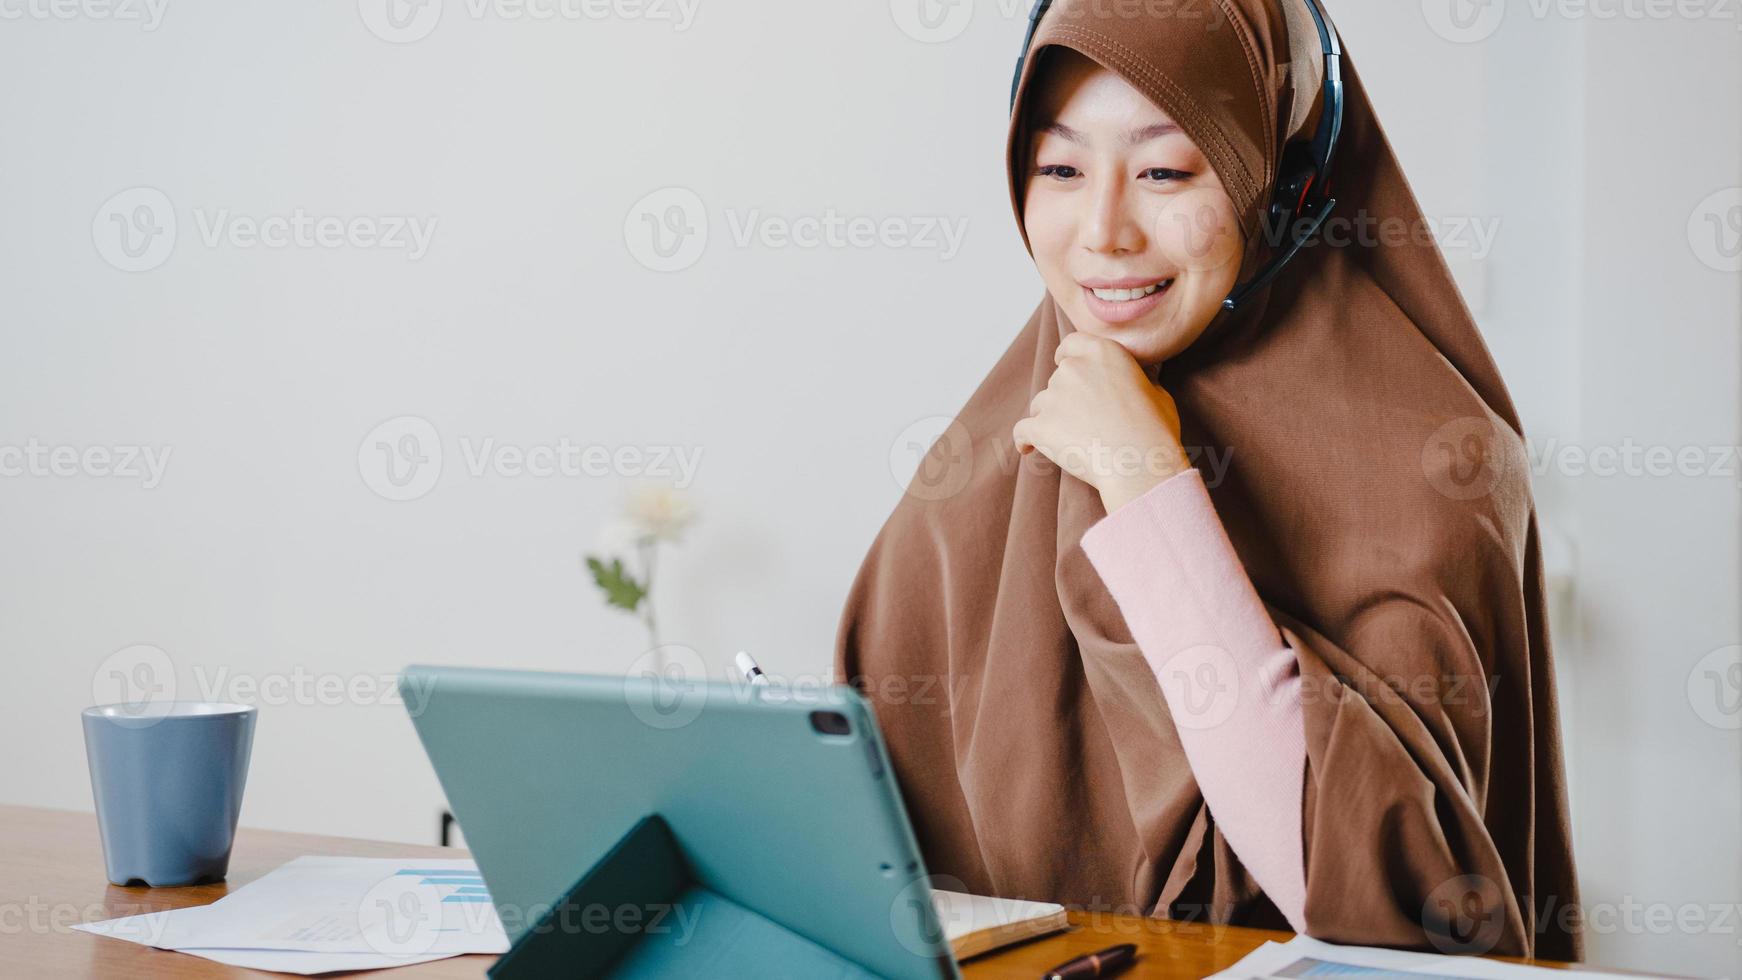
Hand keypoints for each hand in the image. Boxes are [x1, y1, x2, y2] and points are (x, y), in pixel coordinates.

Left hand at [1011, 331, 1191, 514]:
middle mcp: (1074, 368)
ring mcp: (1054, 397)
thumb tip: (1136, 379)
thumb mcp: (1157, 392)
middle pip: (1056, 379)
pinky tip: (1028, 449)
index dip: (1066, 356)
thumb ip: (1136, 379)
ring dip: (1049, 418)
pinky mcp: (1040, 426)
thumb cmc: (1154, 430)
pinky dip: (1025, 440)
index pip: (1071, 344)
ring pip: (1040, 405)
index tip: (1065, 365)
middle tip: (1081, 420)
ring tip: (1069, 441)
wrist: (1139, 464)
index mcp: (1102, 352)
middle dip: (1064, 396)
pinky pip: (1022, 431)